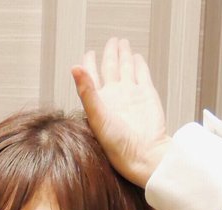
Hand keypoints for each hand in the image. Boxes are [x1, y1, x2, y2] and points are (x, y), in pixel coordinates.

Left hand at [71, 39, 170, 187]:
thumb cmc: (117, 143)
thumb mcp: (97, 116)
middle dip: (110, 54)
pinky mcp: (147, 94)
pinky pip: (142, 75)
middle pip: (111, 68)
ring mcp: (131, 94)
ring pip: (127, 68)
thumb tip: (74, 67)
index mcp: (100, 101)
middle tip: (111, 42)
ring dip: (124, 55)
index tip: (89, 53)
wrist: (144, 154)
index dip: (89, 64)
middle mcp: (115, 96)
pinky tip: (136, 58)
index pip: (92, 77)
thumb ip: (86, 91)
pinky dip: (139, 65)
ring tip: (122, 44)